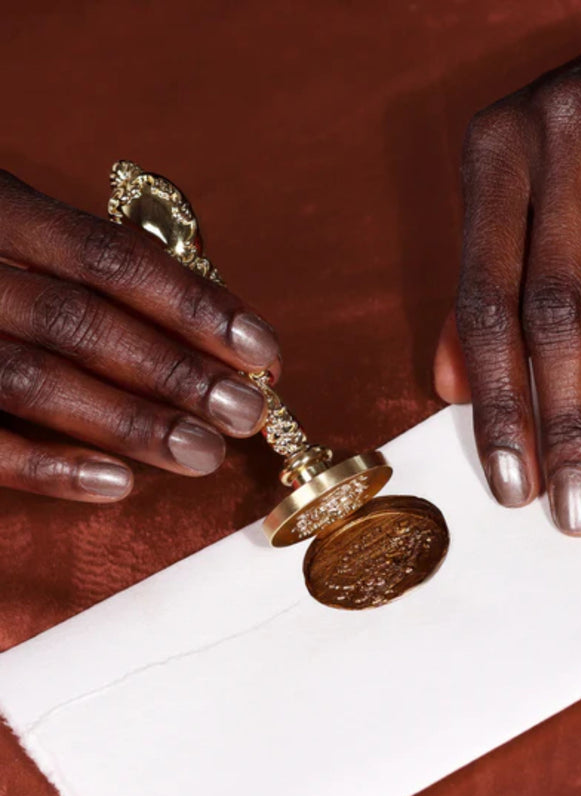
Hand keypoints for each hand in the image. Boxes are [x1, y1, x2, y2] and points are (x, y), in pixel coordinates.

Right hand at [0, 170, 279, 501]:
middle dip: (175, 371)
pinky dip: (46, 465)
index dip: (196, 305)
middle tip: (245, 412)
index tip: (263, 350)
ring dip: (130, 422)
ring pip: (34, 379)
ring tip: (203, 455)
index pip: (114, 257)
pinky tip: (116, 484)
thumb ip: (90, 270)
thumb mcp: (15, 233)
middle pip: (82, 322)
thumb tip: (210, 335)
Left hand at [434, 0, 580, 532]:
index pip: (482, 299)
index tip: (513, 484)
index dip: (496, 400)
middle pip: (554, 300)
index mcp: (494, 156)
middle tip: (580, 507)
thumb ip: (489, 285)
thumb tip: (450, 384)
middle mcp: (555, 128)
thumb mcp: (531, 200)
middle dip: (566, 417)